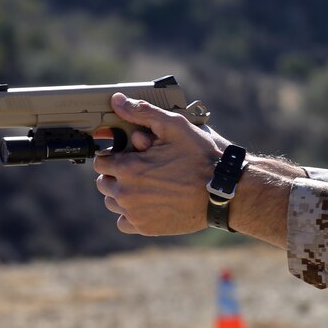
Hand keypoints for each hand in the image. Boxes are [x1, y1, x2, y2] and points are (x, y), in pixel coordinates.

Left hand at [94, 93, 224, 235]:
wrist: (225, 192)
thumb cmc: (202, 158)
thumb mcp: (174, 126)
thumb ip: (142, 112)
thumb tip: (118, 100)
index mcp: (129, 168)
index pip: (101, 161)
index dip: (115, 155)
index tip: (130, 155)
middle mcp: (127, 193)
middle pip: (104, 183)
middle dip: (117, 174)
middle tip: (140, 169)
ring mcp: (136, 213)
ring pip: (112, 203)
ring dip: (121, 194)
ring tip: (143, 186)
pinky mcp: (147, 228)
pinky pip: (123, 222)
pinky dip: (130, 214)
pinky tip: (146, 204)